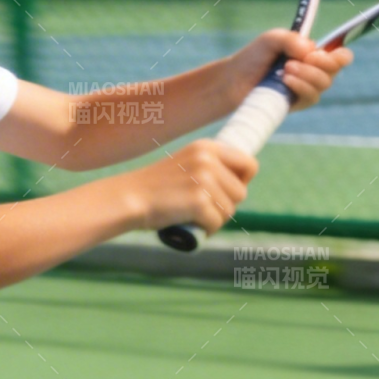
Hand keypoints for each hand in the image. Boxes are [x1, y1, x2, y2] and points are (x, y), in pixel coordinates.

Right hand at [129, 138, 257, 234]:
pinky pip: (216, 224)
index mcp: (207, 147)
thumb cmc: (156, 187)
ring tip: (195, 217)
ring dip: (215, 219)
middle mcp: (208, 160)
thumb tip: (240, 184)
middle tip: (205, 210)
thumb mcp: (186, 164)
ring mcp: (204, 180)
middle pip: (241, 192)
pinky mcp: (198, 202)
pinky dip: (206, 230)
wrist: (129, 198)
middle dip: (226, 206)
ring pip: (230, 210)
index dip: (242, 182)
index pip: (249, 164)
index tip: (227, 193)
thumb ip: (210, 167)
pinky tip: (192, 226)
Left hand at [226, 30, 352, 110]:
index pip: (341, 56)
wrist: (234, 80)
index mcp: (313, 55)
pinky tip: (286, 81)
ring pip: (324, 84)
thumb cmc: (254, 58)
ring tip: (285, 69)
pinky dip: (301, 86)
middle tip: (301, 58)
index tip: (319, 53)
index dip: (340, 55)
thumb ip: (291, 39)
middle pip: (335, 70)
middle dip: (321, 63)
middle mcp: (314, 72)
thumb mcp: (271, 39)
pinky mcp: (297, 104)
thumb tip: (311, 50)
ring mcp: (307, 89)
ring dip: (308, 74)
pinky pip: (311, 97)